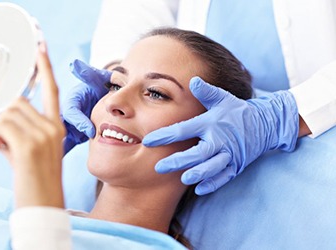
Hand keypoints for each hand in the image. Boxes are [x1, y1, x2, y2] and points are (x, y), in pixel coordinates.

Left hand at [0, 42, 64, 207]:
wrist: (44, 205)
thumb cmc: (36, 180)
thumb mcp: (32, 152)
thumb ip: (18, 131)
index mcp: (56, 126)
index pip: (51, 89)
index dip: (44, 66)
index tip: (40, 45)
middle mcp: (52, 127)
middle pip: (17, 101)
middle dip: (2, 115)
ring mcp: (43, 135)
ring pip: (7, 113)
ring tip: (0, 147)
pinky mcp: (29, 145)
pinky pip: (1, 126)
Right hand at [61, 60, 110, 153]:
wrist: (105, 98)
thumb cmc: (99, 87)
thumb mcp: (96, 80)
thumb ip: (89, 73)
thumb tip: (75, 65)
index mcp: (73, 101)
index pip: (72, 112)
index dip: (79, 121)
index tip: (90, 130)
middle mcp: (68, 113)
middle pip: (62, 126)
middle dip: (67, 138)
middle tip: (76, 153)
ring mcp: (70, 126)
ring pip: (60, 137)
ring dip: (61, 147)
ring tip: (59, 159)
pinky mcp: (73, 136)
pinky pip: (66, 145)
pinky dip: (62, 153)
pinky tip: (55, 165)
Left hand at [143, 77, 298, 194]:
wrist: (266, 123)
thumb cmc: (237, 110)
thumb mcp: (223, 98)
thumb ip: (206, 92)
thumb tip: (192, 80)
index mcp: (211, 123)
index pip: (184, 129)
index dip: (165, 135)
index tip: (148, 141)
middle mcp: (220, 139)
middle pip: (198, 152)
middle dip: (178, 161)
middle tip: (159, 167)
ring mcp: (230, 154)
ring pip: (213, 167)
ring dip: (199, 173)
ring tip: (183, 179)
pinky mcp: (237, 165)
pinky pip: (225, 176)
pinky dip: (214, 183)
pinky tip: (200, 189)